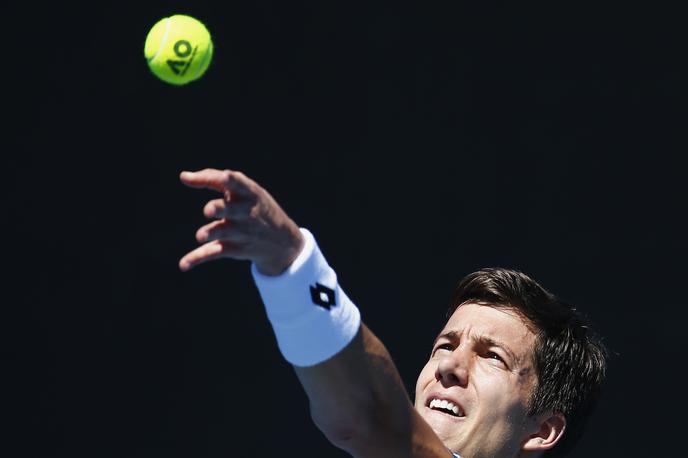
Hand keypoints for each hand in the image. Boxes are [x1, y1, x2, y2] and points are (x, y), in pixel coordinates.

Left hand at [179, 168, 304, 275]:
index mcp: (249, 192)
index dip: (221, 179)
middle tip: (208, 210)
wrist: (282, 240)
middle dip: (219, 209)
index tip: (201, 178)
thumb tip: (184, 176)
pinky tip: (184, 265)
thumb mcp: (245, 189)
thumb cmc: (254, 206)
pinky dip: (197, 258)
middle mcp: (245, 212)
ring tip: (200, 236)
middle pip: (230, 209)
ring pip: (223, 231)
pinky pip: (214, 252)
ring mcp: (240, 231)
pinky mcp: (234, 248)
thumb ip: (215, 179)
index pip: (235, 183)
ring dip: (211, 233)